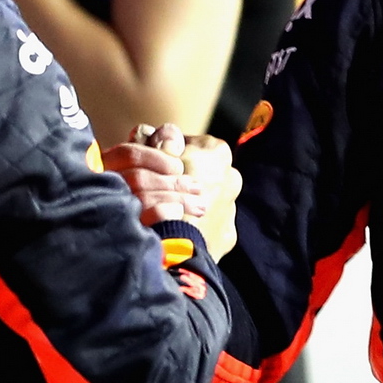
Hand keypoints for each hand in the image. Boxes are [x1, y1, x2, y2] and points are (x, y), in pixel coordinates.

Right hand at [105, 124, 240, 261]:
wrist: (175, 250)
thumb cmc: (159, 196)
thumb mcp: (151, 160)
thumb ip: (156, 142)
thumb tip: (155, 132)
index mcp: (216, 152)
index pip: (187, 145)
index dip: (166, 154)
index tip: (151, 166)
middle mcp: (232, 177)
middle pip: (200, 173)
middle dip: (181, 179)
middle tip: (156, 190)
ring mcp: (231, 209)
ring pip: (205, 201)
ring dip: (187, 204)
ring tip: (165, 214)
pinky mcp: (226, 236)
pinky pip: (207, 228)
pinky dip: (194, 229)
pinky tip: (175, 232)